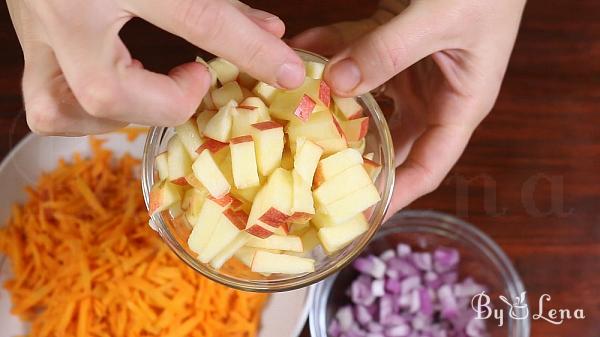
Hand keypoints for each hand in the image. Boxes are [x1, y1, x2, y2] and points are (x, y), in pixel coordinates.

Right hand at [8, 0, 304, 134]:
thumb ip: (224, 0)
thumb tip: (272, 32)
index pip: (195, 15)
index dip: (250, 50)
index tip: (287, 72)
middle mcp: (60, 5)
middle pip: (105, 91)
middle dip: (163, 104)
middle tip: (196, 80)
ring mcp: (33, 27)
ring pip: (57, 109)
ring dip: (121, 117)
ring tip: (157, 94)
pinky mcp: (24, 40)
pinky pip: (44, 104)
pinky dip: (91, 114)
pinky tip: (127, 93)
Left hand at [291, 0, 525, 217]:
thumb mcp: (441, 19)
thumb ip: (390, 51)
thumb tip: (337, 85)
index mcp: (459, 106)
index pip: (428, 167)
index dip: (395, 194)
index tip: (358, 214)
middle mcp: (432, 96)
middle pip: (388, 140)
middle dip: (351, 154)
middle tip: (307, 171)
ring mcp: (409, 70)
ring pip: (363, 99)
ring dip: (329, 103)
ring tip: (289, 114)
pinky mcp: (390, 43)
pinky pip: (353, 53)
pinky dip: (328, 53)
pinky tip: (298, 54)